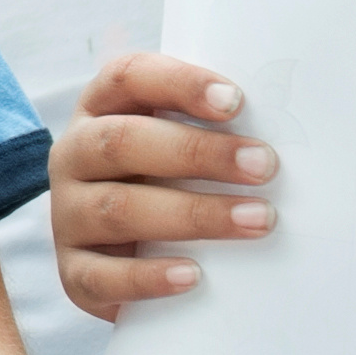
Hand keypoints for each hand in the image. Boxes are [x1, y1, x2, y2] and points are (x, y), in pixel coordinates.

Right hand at [52, 48, 274, 320]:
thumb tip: (288, 126)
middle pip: (121, 142)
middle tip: (264, 166)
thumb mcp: (178, 145)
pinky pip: (102, 276)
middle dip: (197, 152)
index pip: (127, 77)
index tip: (237, 102)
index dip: (179, 84)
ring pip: (118, 209)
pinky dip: (149, 276)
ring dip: (193, 214)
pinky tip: (195, 274)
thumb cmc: (169, 183)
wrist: (123, 255)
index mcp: (100, 110)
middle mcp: (74, 156)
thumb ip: (213, 127)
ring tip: (257, 220)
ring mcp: (67, 216)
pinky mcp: (73, 273)